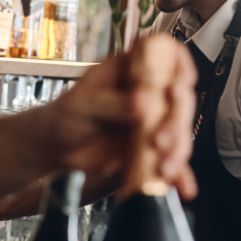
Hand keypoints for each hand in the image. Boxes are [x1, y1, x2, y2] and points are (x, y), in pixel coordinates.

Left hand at [40, 35, 197, 198]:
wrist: (58, 148)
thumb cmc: (65, 116)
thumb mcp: (81, 104)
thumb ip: (110, 103)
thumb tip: (142, 103)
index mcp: (131, 68)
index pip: (166, 53)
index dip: (180, 65)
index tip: (178, 86)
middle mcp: (149, 91)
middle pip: (180, 98)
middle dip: (176, 121)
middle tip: (158, 140)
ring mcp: (154, 120)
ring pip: (180, 130)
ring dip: (177, 150)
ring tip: (163, 168)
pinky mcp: (154, 146)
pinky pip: (172, 158)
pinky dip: (179, 175)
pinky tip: (182, 187)